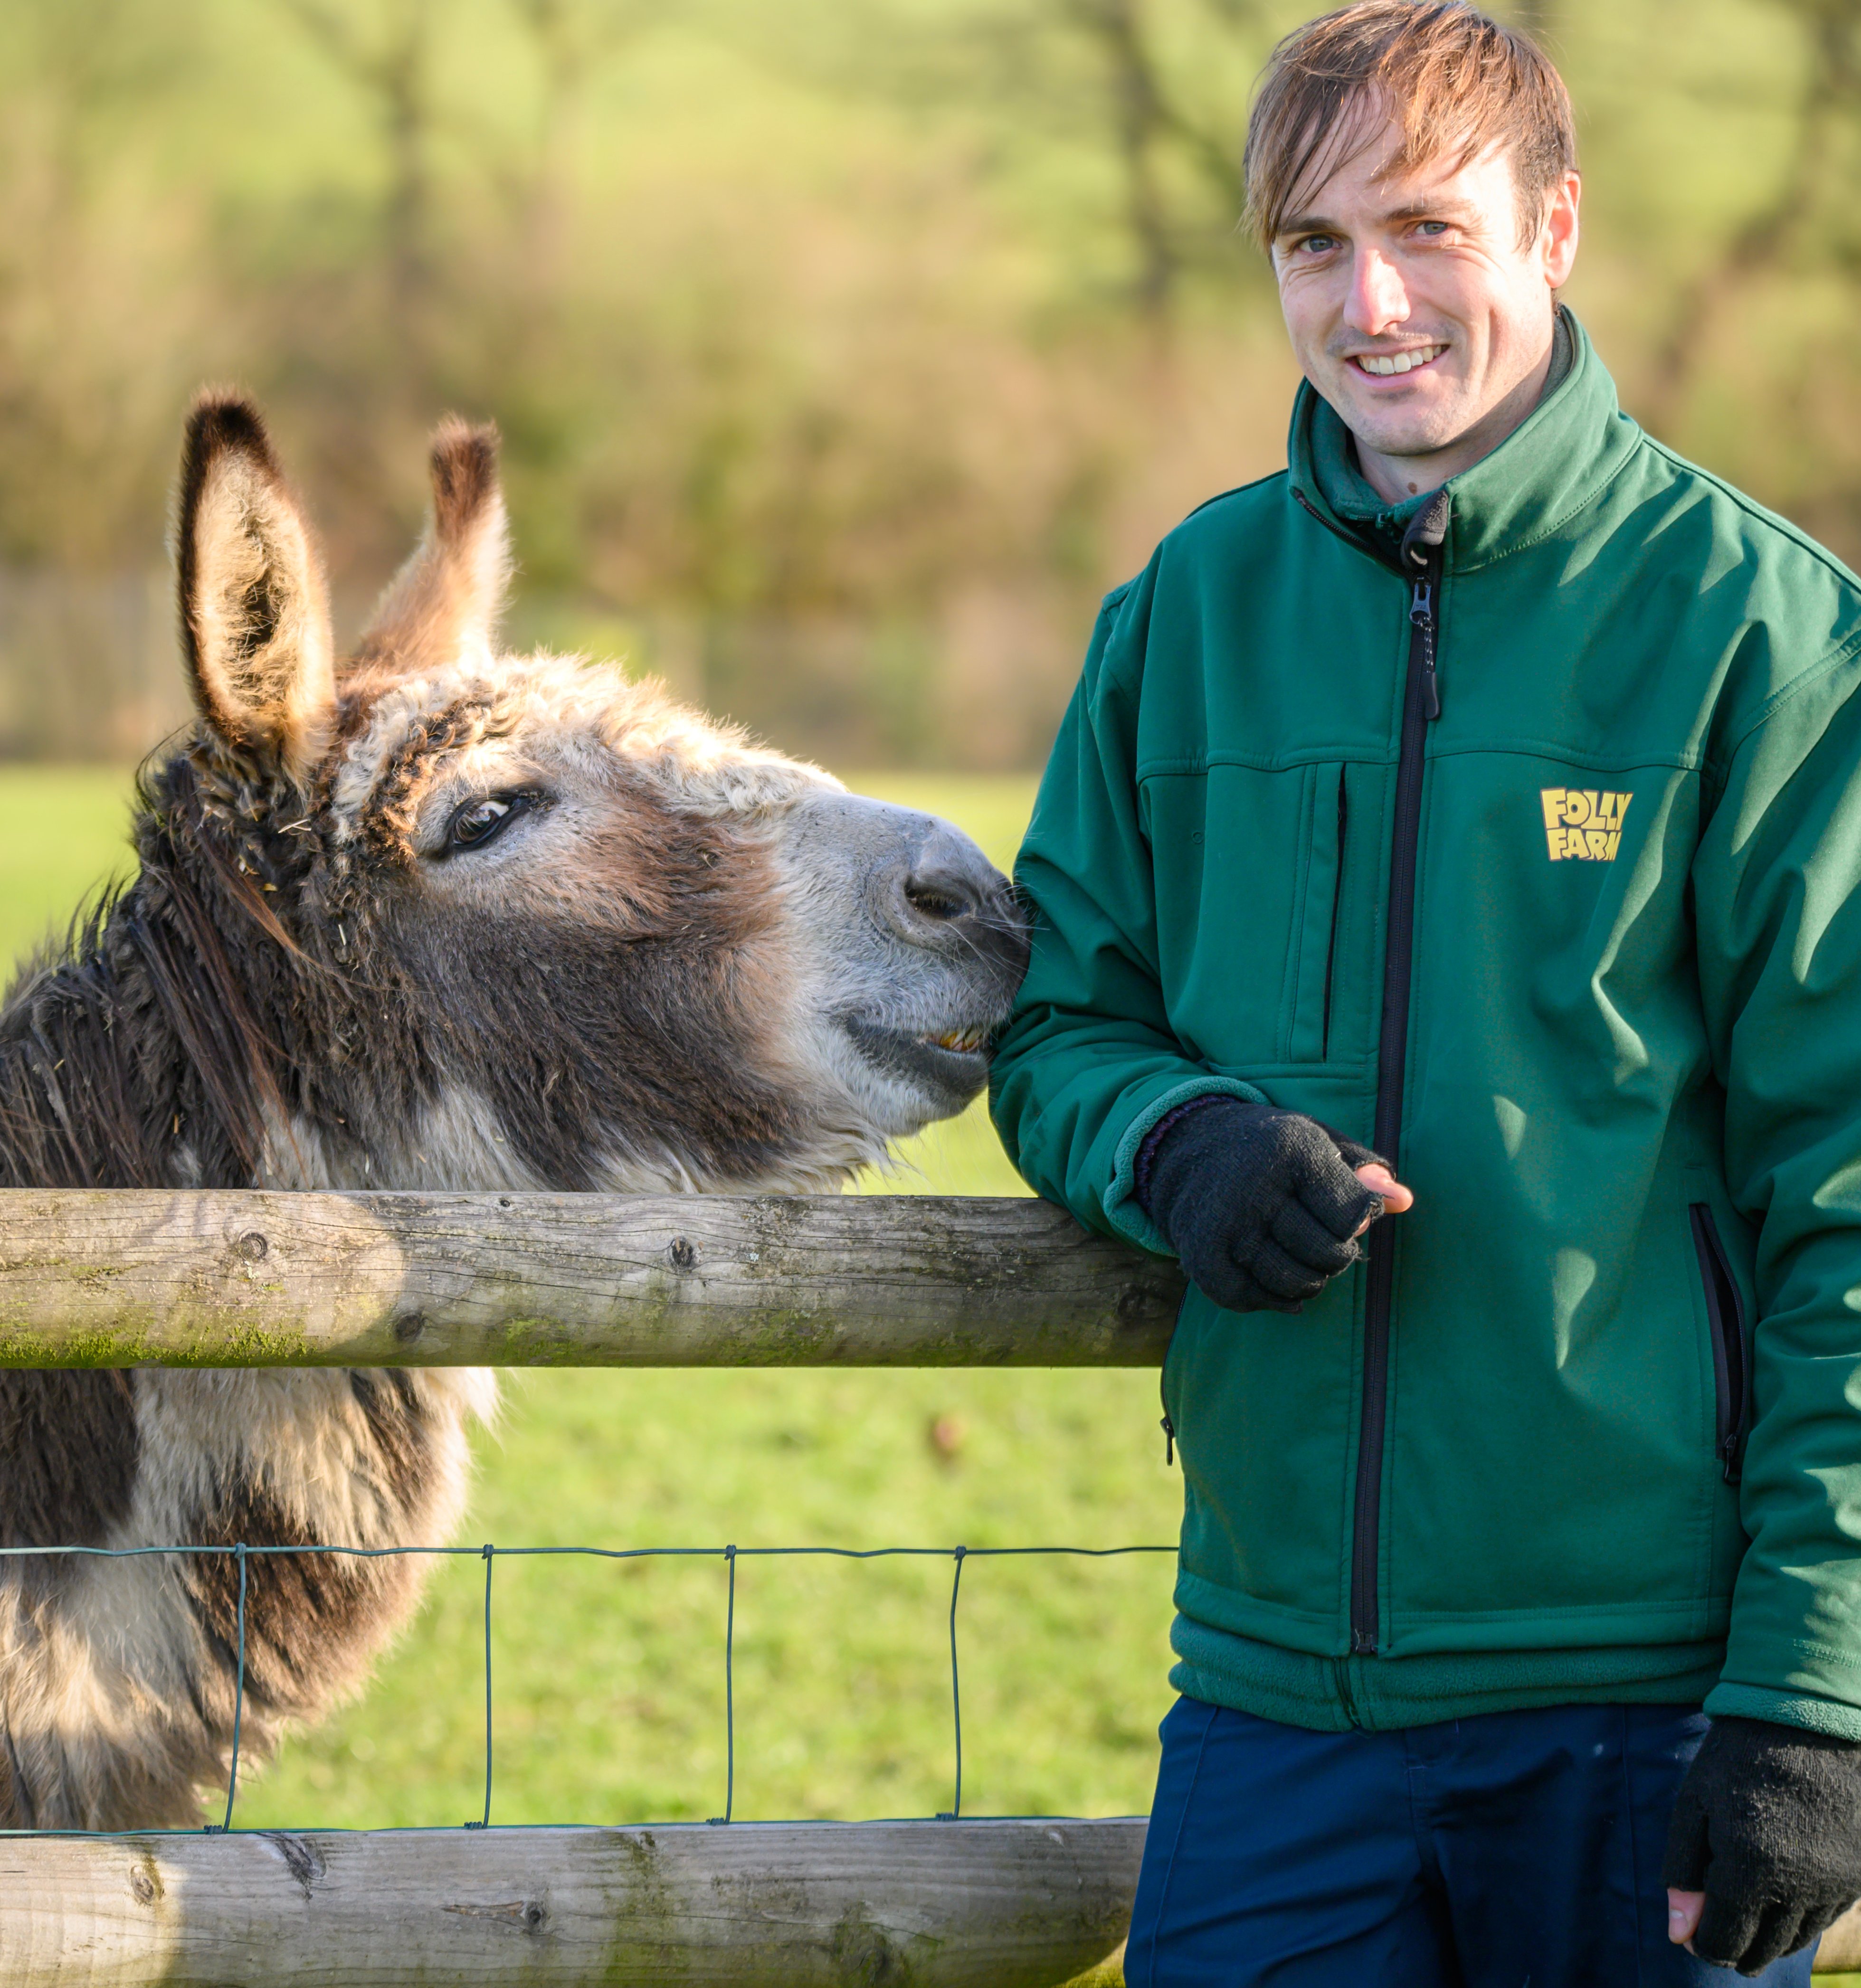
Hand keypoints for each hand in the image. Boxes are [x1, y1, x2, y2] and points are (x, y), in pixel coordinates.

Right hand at [1138, 1098, 1412, 1313]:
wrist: (1190, 1149)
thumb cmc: (1272, 1151)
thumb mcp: (1320, 1144)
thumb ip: (1364, 1172)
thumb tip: (1403, 1201)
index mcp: (1290, 1149)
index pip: (1352, 1215)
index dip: (1358, 1221)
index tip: (1344, 1209)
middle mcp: (1253, 1185)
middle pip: (1327, 1255)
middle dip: (1336, 1255)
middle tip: (1324, 1239)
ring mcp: (1223, 1223)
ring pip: (1292, 1284)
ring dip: (1308, 1282)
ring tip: (1303, 1261)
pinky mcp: (1200, 1254)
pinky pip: (1248, 1299)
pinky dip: (1268, 1299)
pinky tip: (1272, 1280)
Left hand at [1663, 1715, 1860, 1969]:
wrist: (1807, 1719)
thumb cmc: (1738, 1757)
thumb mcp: (1694, 1805)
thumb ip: (1684, 1872)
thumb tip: (1677, 1935)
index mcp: (1751, 1869)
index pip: (1725, 1940)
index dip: (1704, 1944)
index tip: (1692, 1935)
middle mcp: (1800, 1886)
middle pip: (1764, 1949)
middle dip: (1735, 1948)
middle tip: (1716, 1935)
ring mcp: (1836, 1884)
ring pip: (1797, 1939)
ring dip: (1769, 1939)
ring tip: (1746, 1925)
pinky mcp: (1859, 1874)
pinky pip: (1826, 1918)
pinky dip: (1800, 1920)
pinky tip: (1780, 1902)